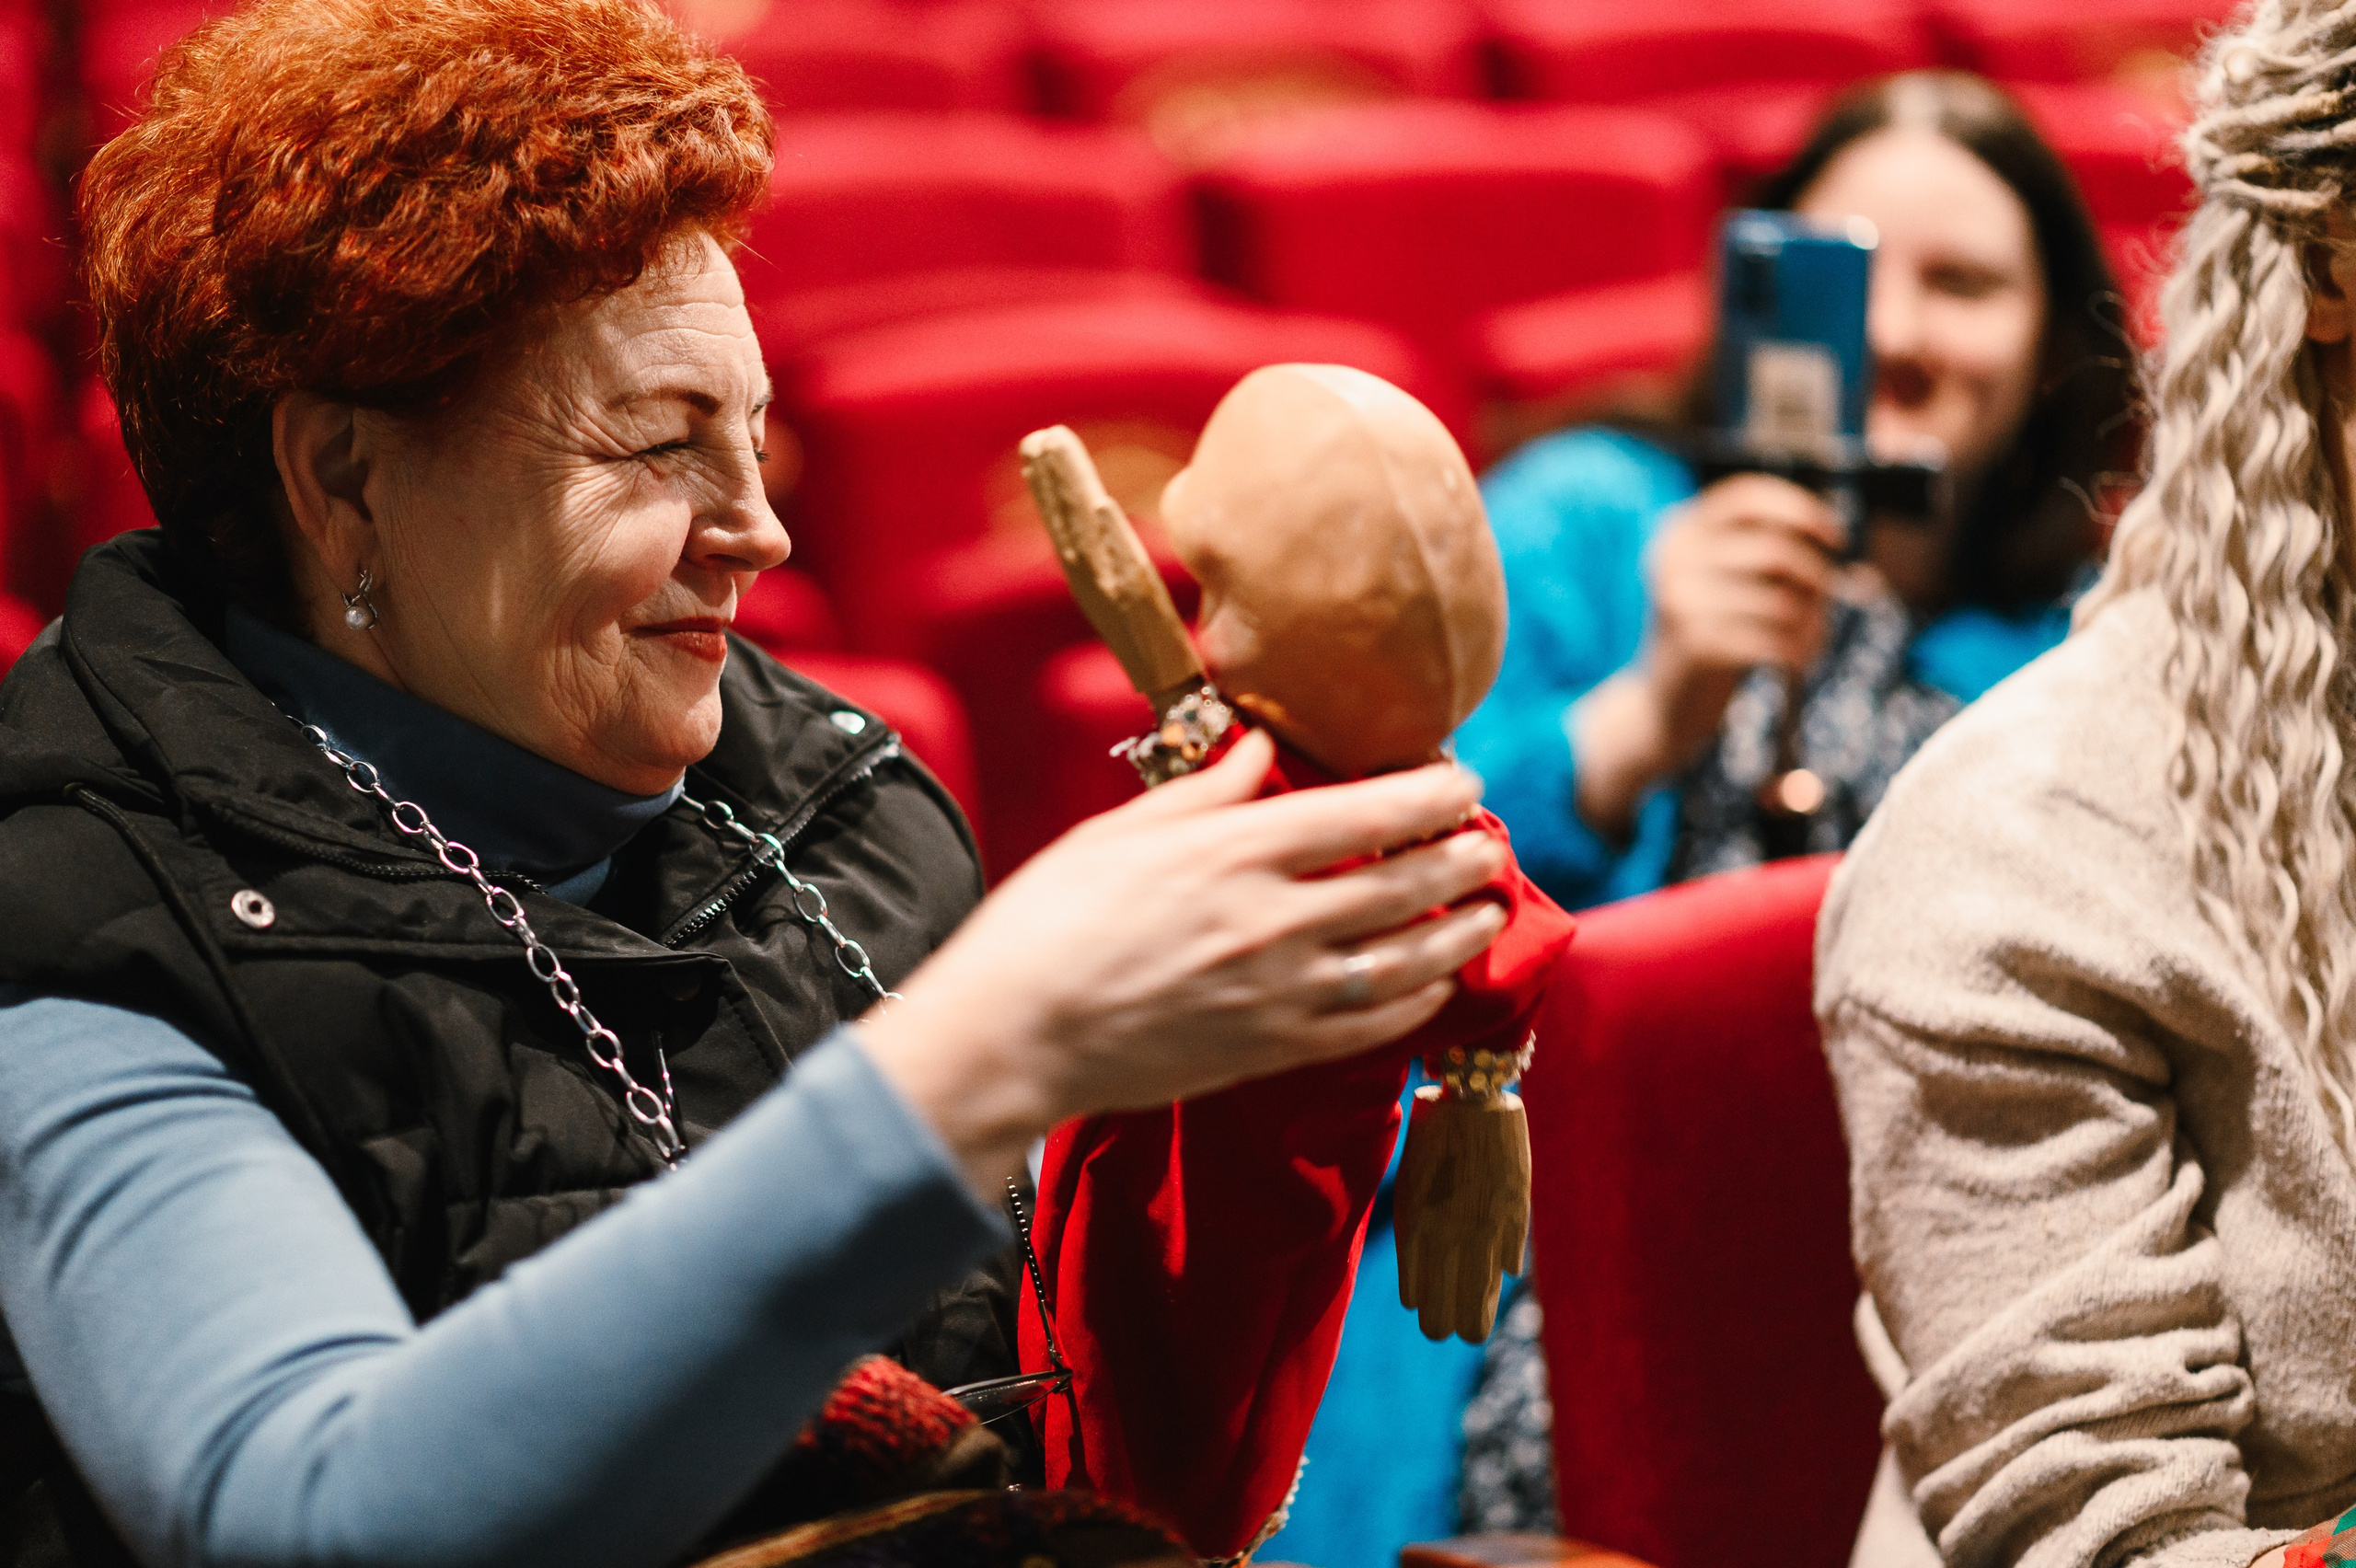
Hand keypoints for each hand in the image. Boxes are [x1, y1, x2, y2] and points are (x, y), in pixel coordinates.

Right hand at [858, 730, 1510, 1192]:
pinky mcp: (1270, 1049)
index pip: (1361, 813)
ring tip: (1487, 914)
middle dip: (1461, 861)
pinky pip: (1369, 1028)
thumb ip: (1204, 789)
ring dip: (1457, 935)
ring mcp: (1277, 991)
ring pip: (1402, 961)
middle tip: (1492, 846)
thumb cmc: (1046, 921)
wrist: (1012, 1034)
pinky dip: (1414, 1004)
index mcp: (1231, 851)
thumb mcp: (1118, 832)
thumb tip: (1262, 742)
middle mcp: (1270, 919)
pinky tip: (1435, 987)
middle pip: (1400, 885)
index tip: (1464, 782)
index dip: (1427, 796)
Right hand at [1572, 474, 1842, 837]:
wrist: (1662, 704)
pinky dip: (1799, 651)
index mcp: (1679, 532)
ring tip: (1814, 637)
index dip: (1801, 510)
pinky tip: (1799, 661)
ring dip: (1814, 620)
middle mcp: (1673, 560)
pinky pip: (1774, 639)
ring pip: (1782, 599)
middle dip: (1817, 576)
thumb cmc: (1712, 633)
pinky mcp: (1696, 646)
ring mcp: (1681, 602)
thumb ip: (1766, 550)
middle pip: (1776, 550)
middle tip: (1828, 601)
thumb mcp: (1724, 580)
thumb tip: (1836, 536)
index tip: (1836, 537)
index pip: (1749, 497)